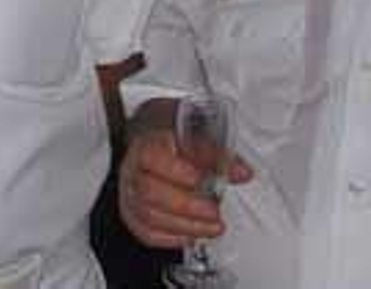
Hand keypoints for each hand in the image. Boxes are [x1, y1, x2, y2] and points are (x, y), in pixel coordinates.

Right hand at [118, 113, 253, 247]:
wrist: (152, 141)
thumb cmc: (171, 137)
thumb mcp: (193, 133)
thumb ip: (217, 154)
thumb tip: (241, 172)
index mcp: (144, 143)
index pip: (152, 157)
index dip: (178, 172)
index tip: (204, 180)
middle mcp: (132, 169)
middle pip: (150, 191)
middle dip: (187, 206)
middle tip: (214, 210)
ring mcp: (129, 193)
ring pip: (150, 216)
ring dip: (186, 225)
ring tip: (212, 225)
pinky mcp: (133, 215)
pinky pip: (147, 233)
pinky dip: (173, 238)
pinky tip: (193, 233)